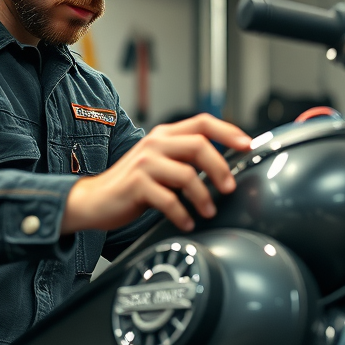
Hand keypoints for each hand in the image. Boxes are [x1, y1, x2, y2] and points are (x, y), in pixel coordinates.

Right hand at [61, 113, 251, 233]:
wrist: (96, 200)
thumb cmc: (133, 184)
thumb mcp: (160, 163)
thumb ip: (185, 159)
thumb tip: (224, 168)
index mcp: (165, 134)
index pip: (202, 122)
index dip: (228, 131)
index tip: (248, 145)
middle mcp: (155, 143)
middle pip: (199, 146)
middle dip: (220, 168)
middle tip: (229, 189)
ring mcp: (145, 163)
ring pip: (187, 175)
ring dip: (204, 198)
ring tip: (208, 212)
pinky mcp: (137, 185)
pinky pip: (169, 200)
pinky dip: (183, 215)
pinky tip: (187, 222)